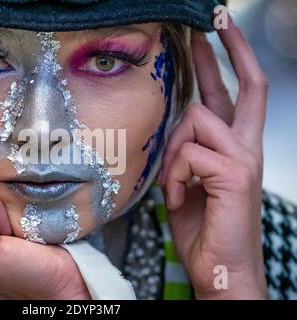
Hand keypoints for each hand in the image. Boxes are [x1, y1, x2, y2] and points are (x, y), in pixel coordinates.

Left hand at [158, 16, 268, 298]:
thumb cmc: (204, 228)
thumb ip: (184, 154)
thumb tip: (173, 132)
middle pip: (239, 85)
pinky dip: (173, 177)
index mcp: (233, 148)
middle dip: (221, 52)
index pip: (237, 94)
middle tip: (212, 21)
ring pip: (195, 119)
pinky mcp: (234, 173)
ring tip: (174, 186)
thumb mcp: (187, 183)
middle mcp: (245, 146)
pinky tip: (178, 198)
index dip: (229, 61)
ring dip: (172, 154)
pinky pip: (187, 153)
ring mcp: (243, 158)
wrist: (220, 268)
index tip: (217, 33)